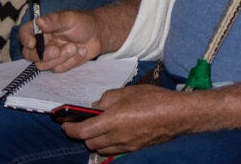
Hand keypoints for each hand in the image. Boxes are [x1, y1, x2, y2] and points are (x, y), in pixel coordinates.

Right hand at [20, 9, 101, 70]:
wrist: (98, 35)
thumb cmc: (83, 22)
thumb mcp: (70, 18)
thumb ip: (54, 20)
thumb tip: (39, 21)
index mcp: (42, 28)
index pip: (25, 32)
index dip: (25, 39)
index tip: (32, 44)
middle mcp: (43, 42)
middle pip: (29, 54)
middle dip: (44, 55)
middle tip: (57, 50)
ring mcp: (50, 55)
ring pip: (43, 65)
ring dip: (60, 58)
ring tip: (75, 47)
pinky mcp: (59, 64)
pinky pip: (58, 69)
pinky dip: (71, 61)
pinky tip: (81, 51)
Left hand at [63, 85, 188, 153]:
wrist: (176, 114)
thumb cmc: (153, 98)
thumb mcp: (128, 91)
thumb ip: (108, 98)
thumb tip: (95, 106)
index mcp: (112, 120)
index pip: (83, 131)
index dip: (70, 128)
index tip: (65, 124)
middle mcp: (116, 137)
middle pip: (90, 143)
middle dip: (82, 134)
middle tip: (82, 122)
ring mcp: (125, 146)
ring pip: (101, 149)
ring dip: (95, 140)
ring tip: (98, 128)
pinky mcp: (134, 149)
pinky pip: (114, 150)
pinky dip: (108, 143)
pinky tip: (114, 132)